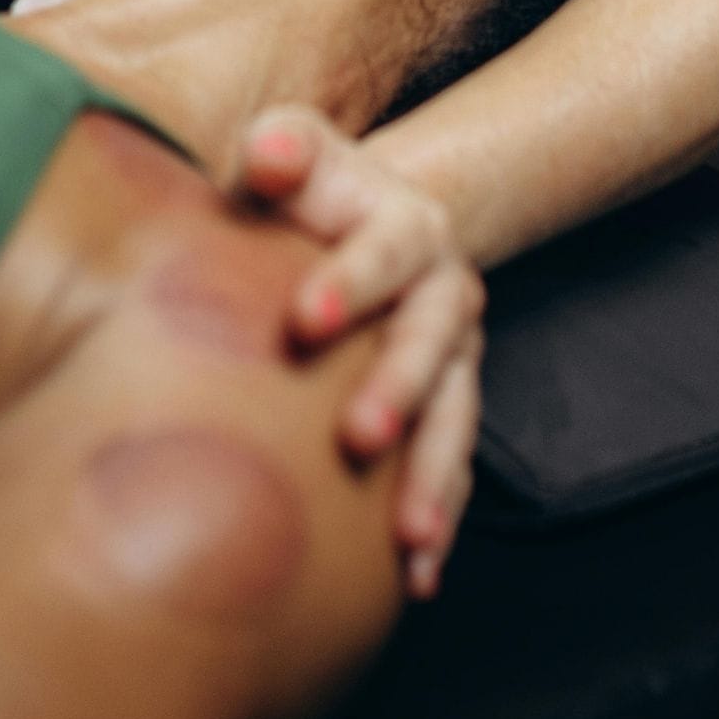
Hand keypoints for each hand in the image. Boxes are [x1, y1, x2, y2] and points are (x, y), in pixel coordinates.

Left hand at [234, 105, 484, 599]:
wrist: (340, 223)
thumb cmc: (297, 189)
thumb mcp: (286, 149)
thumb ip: (278, 146)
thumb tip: (266, 154)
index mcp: (407, 223)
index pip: (386, 252)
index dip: (352, 283)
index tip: (304, 319)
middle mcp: (443, 289)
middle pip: (432, 341)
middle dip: (399, 388)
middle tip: (357, 434)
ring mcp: (450, 353)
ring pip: (453, 414)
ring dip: (433, 472)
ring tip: (407, 532)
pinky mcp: (442, 404)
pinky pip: (451, 463)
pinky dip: (439, 512)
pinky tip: (416, 572)